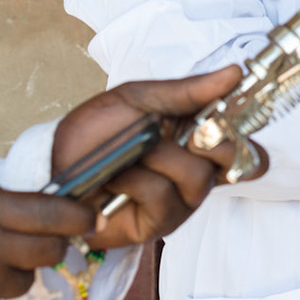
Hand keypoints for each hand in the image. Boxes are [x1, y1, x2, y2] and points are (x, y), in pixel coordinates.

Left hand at [49, 66, 259, 248]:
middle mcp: (195, 177)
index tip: (224, 112)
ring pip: (196, 178)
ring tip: (130, 154)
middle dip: (205, 138)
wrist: (53, 160)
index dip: (246, 134)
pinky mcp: (155, 227)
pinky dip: (135, 179)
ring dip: (158, 157)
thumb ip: (188, 91)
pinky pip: (161, 196)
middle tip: (176, 128)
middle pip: (230, 161)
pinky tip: (116, 178)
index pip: (247, 149)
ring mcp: (178, 204)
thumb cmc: (98, 131)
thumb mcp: (140, 98)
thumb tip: (235, 72)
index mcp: (197, 144)